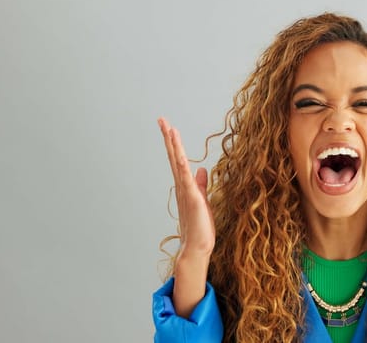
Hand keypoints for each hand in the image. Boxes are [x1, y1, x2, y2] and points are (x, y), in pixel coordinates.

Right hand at [158, 117, 214, 317]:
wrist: (198, 247)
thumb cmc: (201, 226)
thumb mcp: (204, 200)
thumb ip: (201, 184)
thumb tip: (201, 169)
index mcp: (185, 186)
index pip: (178, 160)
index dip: (174, 144)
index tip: (169, 127)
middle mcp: (182, 186)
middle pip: (174, 157)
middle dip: (168, 138)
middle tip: (162, 120)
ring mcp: (185, 191)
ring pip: (178, 163)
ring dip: (173, 146)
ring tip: (169, 128)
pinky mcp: (193, 198)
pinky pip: (186, 178)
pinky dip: (182, 164)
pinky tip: (179, 152)